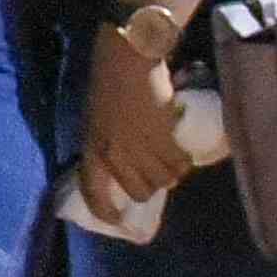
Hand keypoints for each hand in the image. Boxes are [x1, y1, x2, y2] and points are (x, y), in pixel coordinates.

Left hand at [75, 30, 199, 223]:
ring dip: (171, 172)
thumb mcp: (97, 117)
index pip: (94, 193)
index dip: (106, 211)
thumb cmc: (109, 80)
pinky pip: (179, 163)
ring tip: (172, 157)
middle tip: (156, 171)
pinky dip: (184, 160)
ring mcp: (139, 147)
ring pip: (164, 180)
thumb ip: (107, 142)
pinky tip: (183, 151)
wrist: (127, 57)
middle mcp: (114, 154)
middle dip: (150, 185)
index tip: (117, 219)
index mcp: (92, 148)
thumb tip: (123, 163)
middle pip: (140, 191)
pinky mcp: (163, 138)